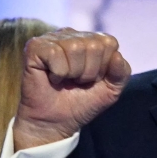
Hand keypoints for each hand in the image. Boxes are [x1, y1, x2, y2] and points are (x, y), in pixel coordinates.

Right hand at [13, 29, 131, 149]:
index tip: (93, 79)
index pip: (109, 42)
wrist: (56, 122)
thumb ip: (121, 73)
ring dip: (73, 73)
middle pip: (94, 45)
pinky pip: (55, 53)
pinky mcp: (35, 46)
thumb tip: (117, 56)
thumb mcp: (111, 90)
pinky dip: (57, 73)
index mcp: (92, 40)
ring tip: (65, 80)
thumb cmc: (82, 103)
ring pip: (75, 48)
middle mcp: (72, 34)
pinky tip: (52, 78)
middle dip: (89, 72)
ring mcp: (52, 38)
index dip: (104, 67)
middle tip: (77, 81)